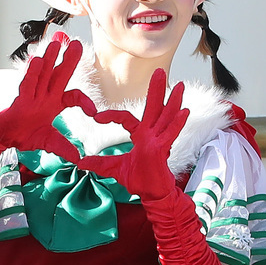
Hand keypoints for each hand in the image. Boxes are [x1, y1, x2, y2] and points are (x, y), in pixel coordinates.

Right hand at [0, 32, 85, 161]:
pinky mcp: (20, 99)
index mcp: (55, 104)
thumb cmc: (25, 135)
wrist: (5, 138)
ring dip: (50, 57)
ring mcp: (33, 95)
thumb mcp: (49, 142)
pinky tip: (37, 60)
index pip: (74, 96)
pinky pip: (27, 84)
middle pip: (60, 75)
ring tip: (57, 41)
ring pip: (44, 73)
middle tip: (77, 44)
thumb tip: (78, 159)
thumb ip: (63, 148)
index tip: (94, 114)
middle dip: (69, 60)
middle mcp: (45, 95)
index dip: (85, 103)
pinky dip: (32, 73)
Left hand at [70, 71, 186, 200]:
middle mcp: (152, 134)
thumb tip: (81, 162)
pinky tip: (184, 112)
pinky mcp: (164, 150)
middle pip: (154, 108)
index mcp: (141, 135)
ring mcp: (160, 141)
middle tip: (159, 71)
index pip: (126, 119)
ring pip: (166, 117)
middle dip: (157, 90)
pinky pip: (171, 134)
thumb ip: (99, 163)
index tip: (96, 117)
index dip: (111, 116)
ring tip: (180, 86)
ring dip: (173, 102)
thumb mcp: (114, 169)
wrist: (152, 194)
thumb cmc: (138, 180)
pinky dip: (177, 124)